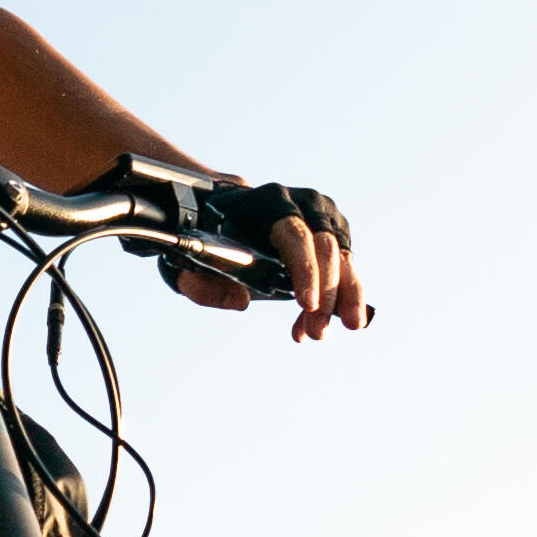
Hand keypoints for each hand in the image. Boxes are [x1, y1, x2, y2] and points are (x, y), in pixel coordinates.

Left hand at [160, 178, 366, 338]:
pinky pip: (345, 269)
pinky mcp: (334, 235)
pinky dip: (340, 299)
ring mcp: (322, 217)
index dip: (305, 269)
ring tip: (332, 333)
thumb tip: (241, 302)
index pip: (295, 234)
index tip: (308, 305)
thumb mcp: (191, 262)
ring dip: (345, 299)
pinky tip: (318, 326)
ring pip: (344, 259)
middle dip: (328, 295)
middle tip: (318, 333)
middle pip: (326, 248)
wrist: (226, 212)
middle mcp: (302, 204)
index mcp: (268, 203)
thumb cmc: (209, 237)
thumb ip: (204, 285)